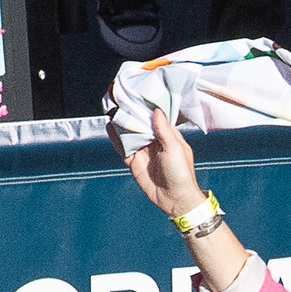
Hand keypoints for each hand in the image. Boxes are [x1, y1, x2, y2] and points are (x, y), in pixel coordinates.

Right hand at [121, 96, 202, 214]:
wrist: (174, 199)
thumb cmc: (181, 173)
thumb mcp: (175, 149)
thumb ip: (164, 130)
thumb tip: (157, 110)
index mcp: (168, 136)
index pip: (157, 117)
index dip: (148, 106)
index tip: (139, 92)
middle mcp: (155, 142)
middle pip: (141, 123)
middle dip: (132, 112)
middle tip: (121, 97)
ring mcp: (143, 151)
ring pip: (130, 134)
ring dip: (122, 123)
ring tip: (112, 108)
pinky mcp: (134, 162)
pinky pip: (122, 148)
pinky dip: (115, 138)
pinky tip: (109, 126)